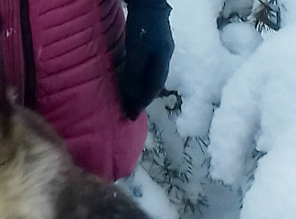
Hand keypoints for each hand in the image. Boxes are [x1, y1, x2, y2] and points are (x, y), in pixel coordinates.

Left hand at [117, 0, 174, 119]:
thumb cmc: (143, 25)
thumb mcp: (137, 51)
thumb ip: (134, 73)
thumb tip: (131, 96)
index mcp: (163, 61)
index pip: (152, 88)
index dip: (141, 103)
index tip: (130, 116)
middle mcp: (165, 56)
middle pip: (154, 83)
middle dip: (142, 98)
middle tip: (130, 110)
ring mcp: (161, 48)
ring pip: (151, 74)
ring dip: (141, 88)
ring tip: (131, 98)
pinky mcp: (154, 41)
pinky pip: (148, 66)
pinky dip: (140, 76)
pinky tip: (134, 77)